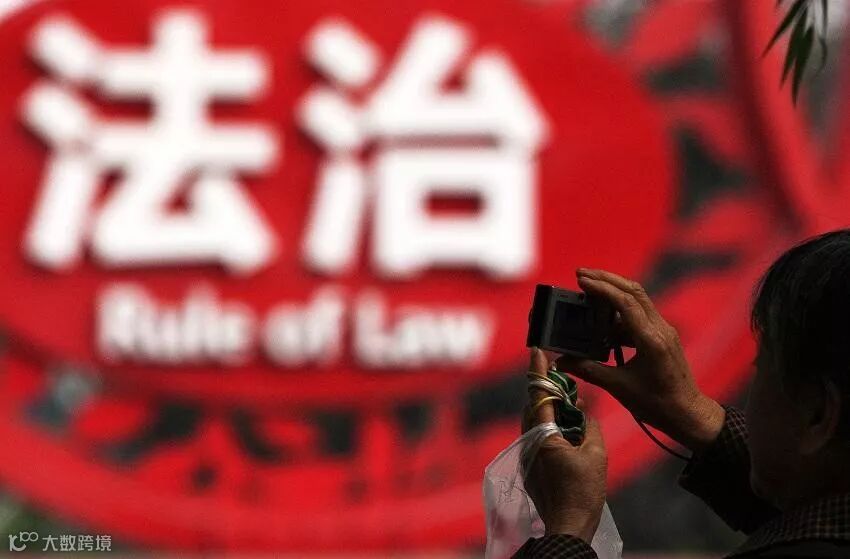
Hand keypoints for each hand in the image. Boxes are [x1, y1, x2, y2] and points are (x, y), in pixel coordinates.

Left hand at [522, 348, 605, 542]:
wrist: (568, 525)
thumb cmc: (584, 491)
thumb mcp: (595, 453)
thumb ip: (588, 423)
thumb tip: (582, 405)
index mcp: (543, 434)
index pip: (539, 394)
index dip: (538, 370)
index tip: (538, 350)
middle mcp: (528, 440)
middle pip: (534, 405)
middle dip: (546, 388)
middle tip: (560, 373)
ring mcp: (525, 453)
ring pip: (533, 419)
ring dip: (547, 407)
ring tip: (565, 398)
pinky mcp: (528, 463)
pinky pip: (535, 434)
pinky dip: (547, 424)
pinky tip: (563, 424)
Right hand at [558, 268, 725, 454]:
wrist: (688, 414)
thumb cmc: (657, 404)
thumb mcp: (619, 387)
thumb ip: (589, 370)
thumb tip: (562, 361)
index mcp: (651, 340)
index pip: (626, 302)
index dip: (602, 288)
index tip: (581, 280)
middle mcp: (661, 329)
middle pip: (634, 291)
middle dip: (606, 279)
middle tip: (581, 273)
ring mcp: (664, 330)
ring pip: (638, 299)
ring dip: (613, 292)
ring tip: (588, 294)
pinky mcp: (662, 335)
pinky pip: (640, 314)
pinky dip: (620, 311)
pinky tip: (604, 322)